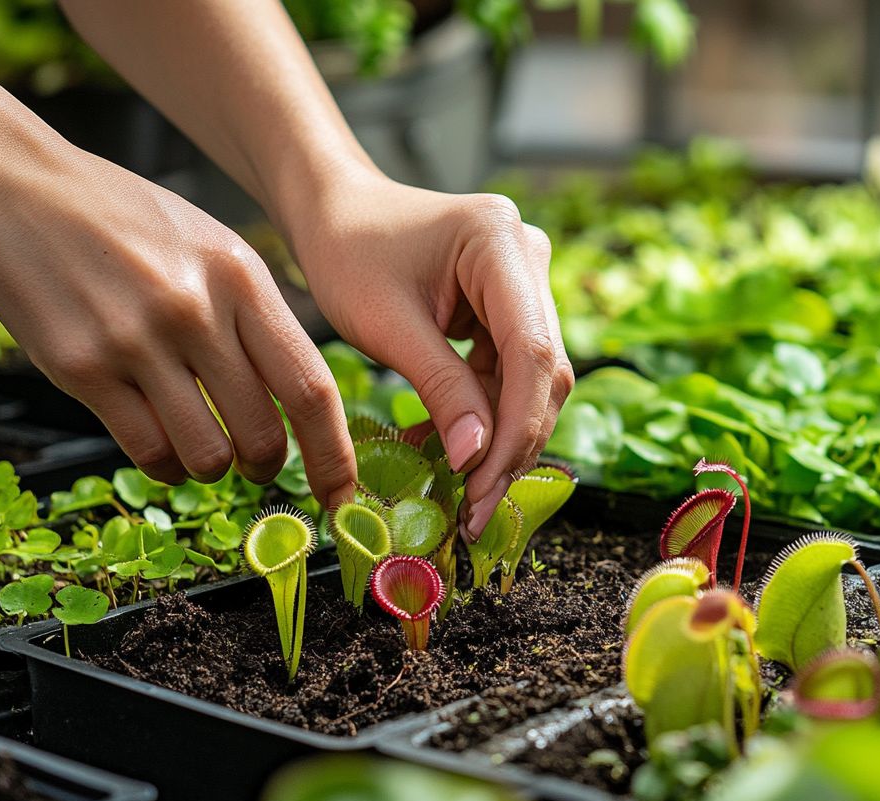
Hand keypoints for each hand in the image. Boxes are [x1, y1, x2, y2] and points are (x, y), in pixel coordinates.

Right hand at [0, 142, 357, 508]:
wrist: (17, 183)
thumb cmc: (124, 219)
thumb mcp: (211, 246)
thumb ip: (255, 314)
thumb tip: (298, 396)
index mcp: (241, 278)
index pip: (311, 387)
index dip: (333, 453)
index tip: (342, 492)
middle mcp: (197, 311)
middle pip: (263, 432)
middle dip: (268, 466)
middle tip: (259, 466)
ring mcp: (136, 341)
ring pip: (207, 455)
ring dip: (213, 469)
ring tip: (202, 450)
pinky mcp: (81, 368)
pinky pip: (147, 451)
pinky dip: (165, 466)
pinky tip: (162, 448)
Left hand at [286, 169, 574, 538]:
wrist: (335, 213)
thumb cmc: (347, 253)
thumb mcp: (386, 325)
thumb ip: (440, 388)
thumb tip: (478, 457)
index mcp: (499, 242)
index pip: (532, 351)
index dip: (515, 425)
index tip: (482, 483)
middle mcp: (529, 257)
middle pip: (544, 370)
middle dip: (513, 442)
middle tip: (477, 508)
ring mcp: (525, 283)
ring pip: (534, 380)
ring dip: (501, 436)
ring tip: (464, 491)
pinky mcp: (511, 307)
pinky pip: (511, 374)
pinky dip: (485, 416)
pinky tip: (454, 449)